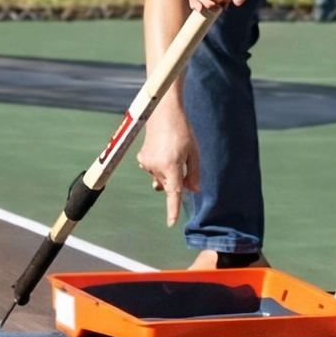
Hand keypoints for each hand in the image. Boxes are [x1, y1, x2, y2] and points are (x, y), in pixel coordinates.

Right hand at [136, 109, 199, 226]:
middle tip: (184, 163)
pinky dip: (159, 166)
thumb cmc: (182, 130)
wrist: (162, 113)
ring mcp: (146, 163)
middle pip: (168, 186)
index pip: (172, 194)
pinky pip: (153, 170)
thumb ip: (194, 173)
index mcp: (171, 166)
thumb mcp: (194, 152)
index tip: (171, 223)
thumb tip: (193, 189)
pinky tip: (162, 151)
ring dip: (168, 173)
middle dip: (177, 181)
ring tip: (172, 152)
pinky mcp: (142, 159)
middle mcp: (156, 167)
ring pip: (160, 178)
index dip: (172, 210)